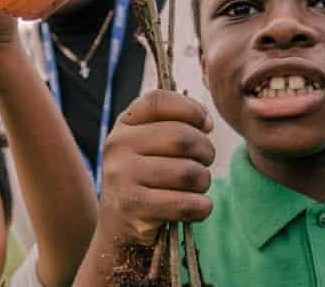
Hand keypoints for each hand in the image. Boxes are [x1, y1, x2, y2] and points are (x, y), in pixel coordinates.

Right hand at [98, 90, 215, 245]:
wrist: (118, 222)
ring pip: (187, 172)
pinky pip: (184, 204)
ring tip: (199, 184)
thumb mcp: (149, 141)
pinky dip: (202, 206)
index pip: (159, 101)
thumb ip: (175, 122)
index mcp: (124, 123)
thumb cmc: (146, 175)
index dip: (191, 109)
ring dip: (204, 180)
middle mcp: (118, 146)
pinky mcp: (133, 208)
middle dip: (206, 150)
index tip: (206, 125)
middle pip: (180, 137)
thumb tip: (206, 122)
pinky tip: (199, 205)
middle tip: (206, 160)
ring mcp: (122, 177)